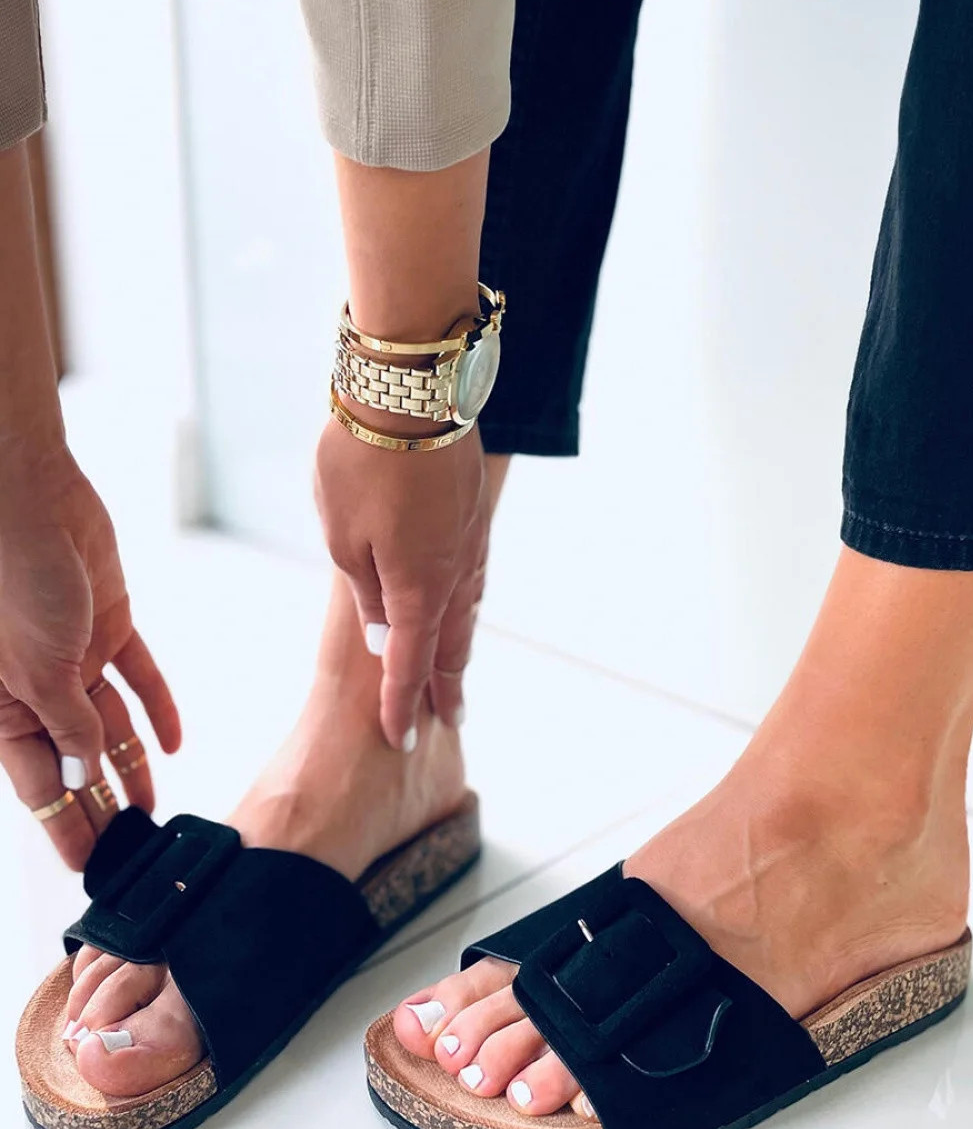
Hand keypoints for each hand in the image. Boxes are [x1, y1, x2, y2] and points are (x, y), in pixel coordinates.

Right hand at [0, 443, 180, 868]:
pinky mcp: (108, 622)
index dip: (63, 824)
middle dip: (99, 806)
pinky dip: (156, 708)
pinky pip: (137, 676)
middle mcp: (39, 686)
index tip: (87, 868)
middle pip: (74, 761)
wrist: (32, 499)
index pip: (39, 784)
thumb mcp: (41, 667)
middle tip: (130, 853)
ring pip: (108, 725)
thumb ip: (66, 723)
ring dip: (131, 766)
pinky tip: (173, 745)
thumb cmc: (15, 578)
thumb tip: (83, 776)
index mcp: (4, 707)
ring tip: (153, 811)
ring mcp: (76, 654)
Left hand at [314, 417, 487, 746]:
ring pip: (468, 610)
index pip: (408, 663)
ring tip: (456, 674)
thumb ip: (365, 593)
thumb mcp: (343, 536)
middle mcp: (454, 573)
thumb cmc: (364, 461)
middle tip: (447, 720)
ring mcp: (470, 541)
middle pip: (450, 644)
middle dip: (445, 686)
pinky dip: (468, 606)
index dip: (401, 703)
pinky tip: (465, 605)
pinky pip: (474, 577)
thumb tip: (381, 635)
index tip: (400, 740)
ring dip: (460, 648)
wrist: (413, 388)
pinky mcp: (472, 511)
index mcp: (417, 588)